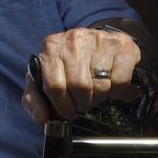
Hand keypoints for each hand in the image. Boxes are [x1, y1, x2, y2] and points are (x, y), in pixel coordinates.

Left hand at [23, 27, 141, 122]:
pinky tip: (113, 85)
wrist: (95, 43)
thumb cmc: (68, 65)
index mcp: (51, 48)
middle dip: (83, 102)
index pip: (55, 86)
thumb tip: (42, 118)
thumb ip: (35, 99)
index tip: (68, 112)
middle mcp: (74, 39)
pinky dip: (118, 91)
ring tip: (97, 92)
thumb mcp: (45, 79)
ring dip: (100, 97)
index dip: (63, 105)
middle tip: (84, 101)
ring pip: (100, 85)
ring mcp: (99, 40)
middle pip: (80, 86)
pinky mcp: (121, 45)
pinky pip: (120, 81)